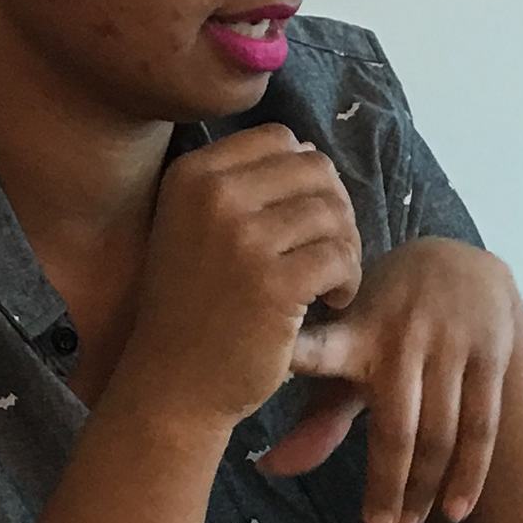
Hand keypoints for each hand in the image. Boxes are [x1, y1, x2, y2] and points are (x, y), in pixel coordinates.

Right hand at [110, 126, 363, 435]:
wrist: (174, 383)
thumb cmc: (195, 307)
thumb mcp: (195, 228)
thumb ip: (243, 185)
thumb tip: (310, 150)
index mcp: (193, 174)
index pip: (280, 139)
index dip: (308, 177)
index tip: (304, 221)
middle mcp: (213, 196)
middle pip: (315, 171)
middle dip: (336, 210)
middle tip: (329, 253)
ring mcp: (244, 238)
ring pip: (334, 213)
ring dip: (346, 248)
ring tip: (330, 281)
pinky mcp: (275, 283)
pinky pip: (341, 257)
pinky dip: (348, 281)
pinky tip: (331, 302)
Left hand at [259, 236, 518, 522]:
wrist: (457, 264)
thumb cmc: (386, 321)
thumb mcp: (351, 352)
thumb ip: (319, 416)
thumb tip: (270, 470)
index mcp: (354, 333)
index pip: (316, 352)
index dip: (296, 365)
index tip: (271, 416)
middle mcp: (401, 336)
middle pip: (397, 430)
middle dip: (388, 487)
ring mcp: (450, 344)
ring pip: (441, 434)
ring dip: (425, 488)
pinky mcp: (490, 353)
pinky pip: (482, 426)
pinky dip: (470, 474)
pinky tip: (454, 512)